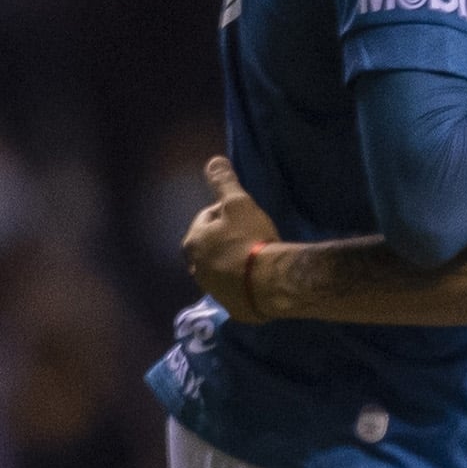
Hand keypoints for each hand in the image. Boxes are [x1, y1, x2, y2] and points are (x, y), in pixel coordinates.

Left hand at [182, 157, 278, 321]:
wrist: (271, 282)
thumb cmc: (252, 239)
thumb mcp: (239, 204)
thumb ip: (224, 183)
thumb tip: (213, 160)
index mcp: (193, 240)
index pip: (207, 219)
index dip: (227, 215)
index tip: (247, 218)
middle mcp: (195, 267)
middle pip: (211, 247)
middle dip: (226, 242)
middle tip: (253, 239)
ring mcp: (212, 290)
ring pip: (220, 271)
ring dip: (233, 265)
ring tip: (258, 261)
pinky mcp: (231, 307)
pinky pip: (235, 292)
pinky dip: (243, 286)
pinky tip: (260, 281)